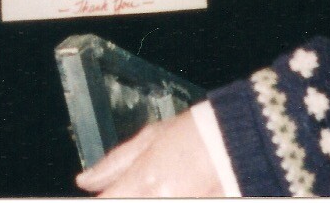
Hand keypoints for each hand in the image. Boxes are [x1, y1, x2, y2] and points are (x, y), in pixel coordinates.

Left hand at [76, 110, 221, 196]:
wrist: (242, 140)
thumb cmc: (198, 133)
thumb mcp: (150, 138)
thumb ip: (114, 163)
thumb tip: (86, 180)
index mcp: (145, 181)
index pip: (107, 202)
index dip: (102, 198)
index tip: (101, 194)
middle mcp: (162, 200)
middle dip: (123, 196)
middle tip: (137, 184)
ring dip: (143, 195)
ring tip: (158, 182)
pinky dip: (166, 196)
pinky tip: (174, 187)